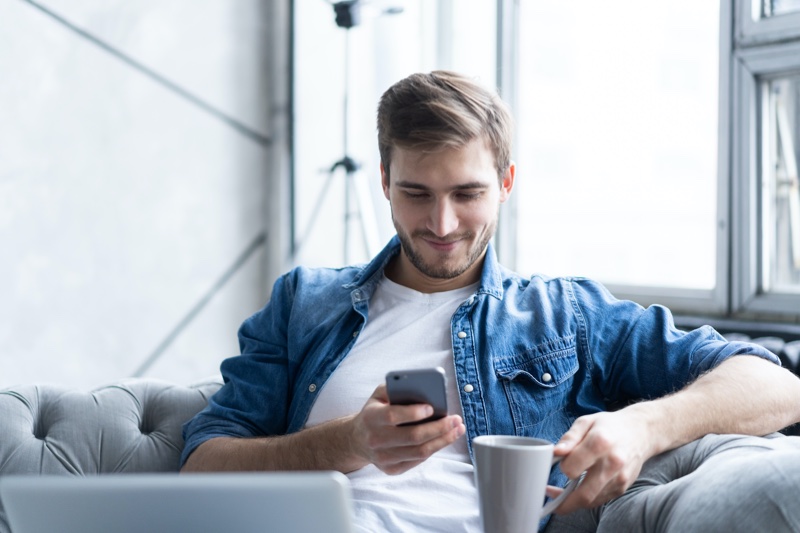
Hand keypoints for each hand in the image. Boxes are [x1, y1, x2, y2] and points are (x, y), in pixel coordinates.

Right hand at [350, 384, 465, 474]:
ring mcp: (383, 457)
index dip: (413, 413)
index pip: (393, 416)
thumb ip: (395, 388)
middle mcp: (376, 440)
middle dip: (439, 428)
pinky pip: (418, 460)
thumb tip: (421, 388)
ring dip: (443, 440)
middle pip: (413, 437)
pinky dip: (434, 448)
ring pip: (420, 451)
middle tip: (455, 419)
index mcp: (371, 418)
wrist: (357, 440)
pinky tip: (445, 438)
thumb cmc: (374, 413)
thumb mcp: (378, 396)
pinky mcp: (392, 469)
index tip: (431, 407)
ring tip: (457, 429)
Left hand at [551, 407, 655, 513]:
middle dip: (564, 501)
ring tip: (562, 493)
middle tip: (551, 494)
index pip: (573, 467)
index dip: (563, 467)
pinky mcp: (623, 487)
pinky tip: (579, 489)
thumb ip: (569, 438)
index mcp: (600, 442)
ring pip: (592, 501)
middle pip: (584, 494)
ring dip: (573, 501)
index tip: (561, 462)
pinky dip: (587, 498)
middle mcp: (612, 463)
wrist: (640, 431)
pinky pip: (600, 500)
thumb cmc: (609, 426)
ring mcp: (620, 478)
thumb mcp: (586, 422)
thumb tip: (556, 452)